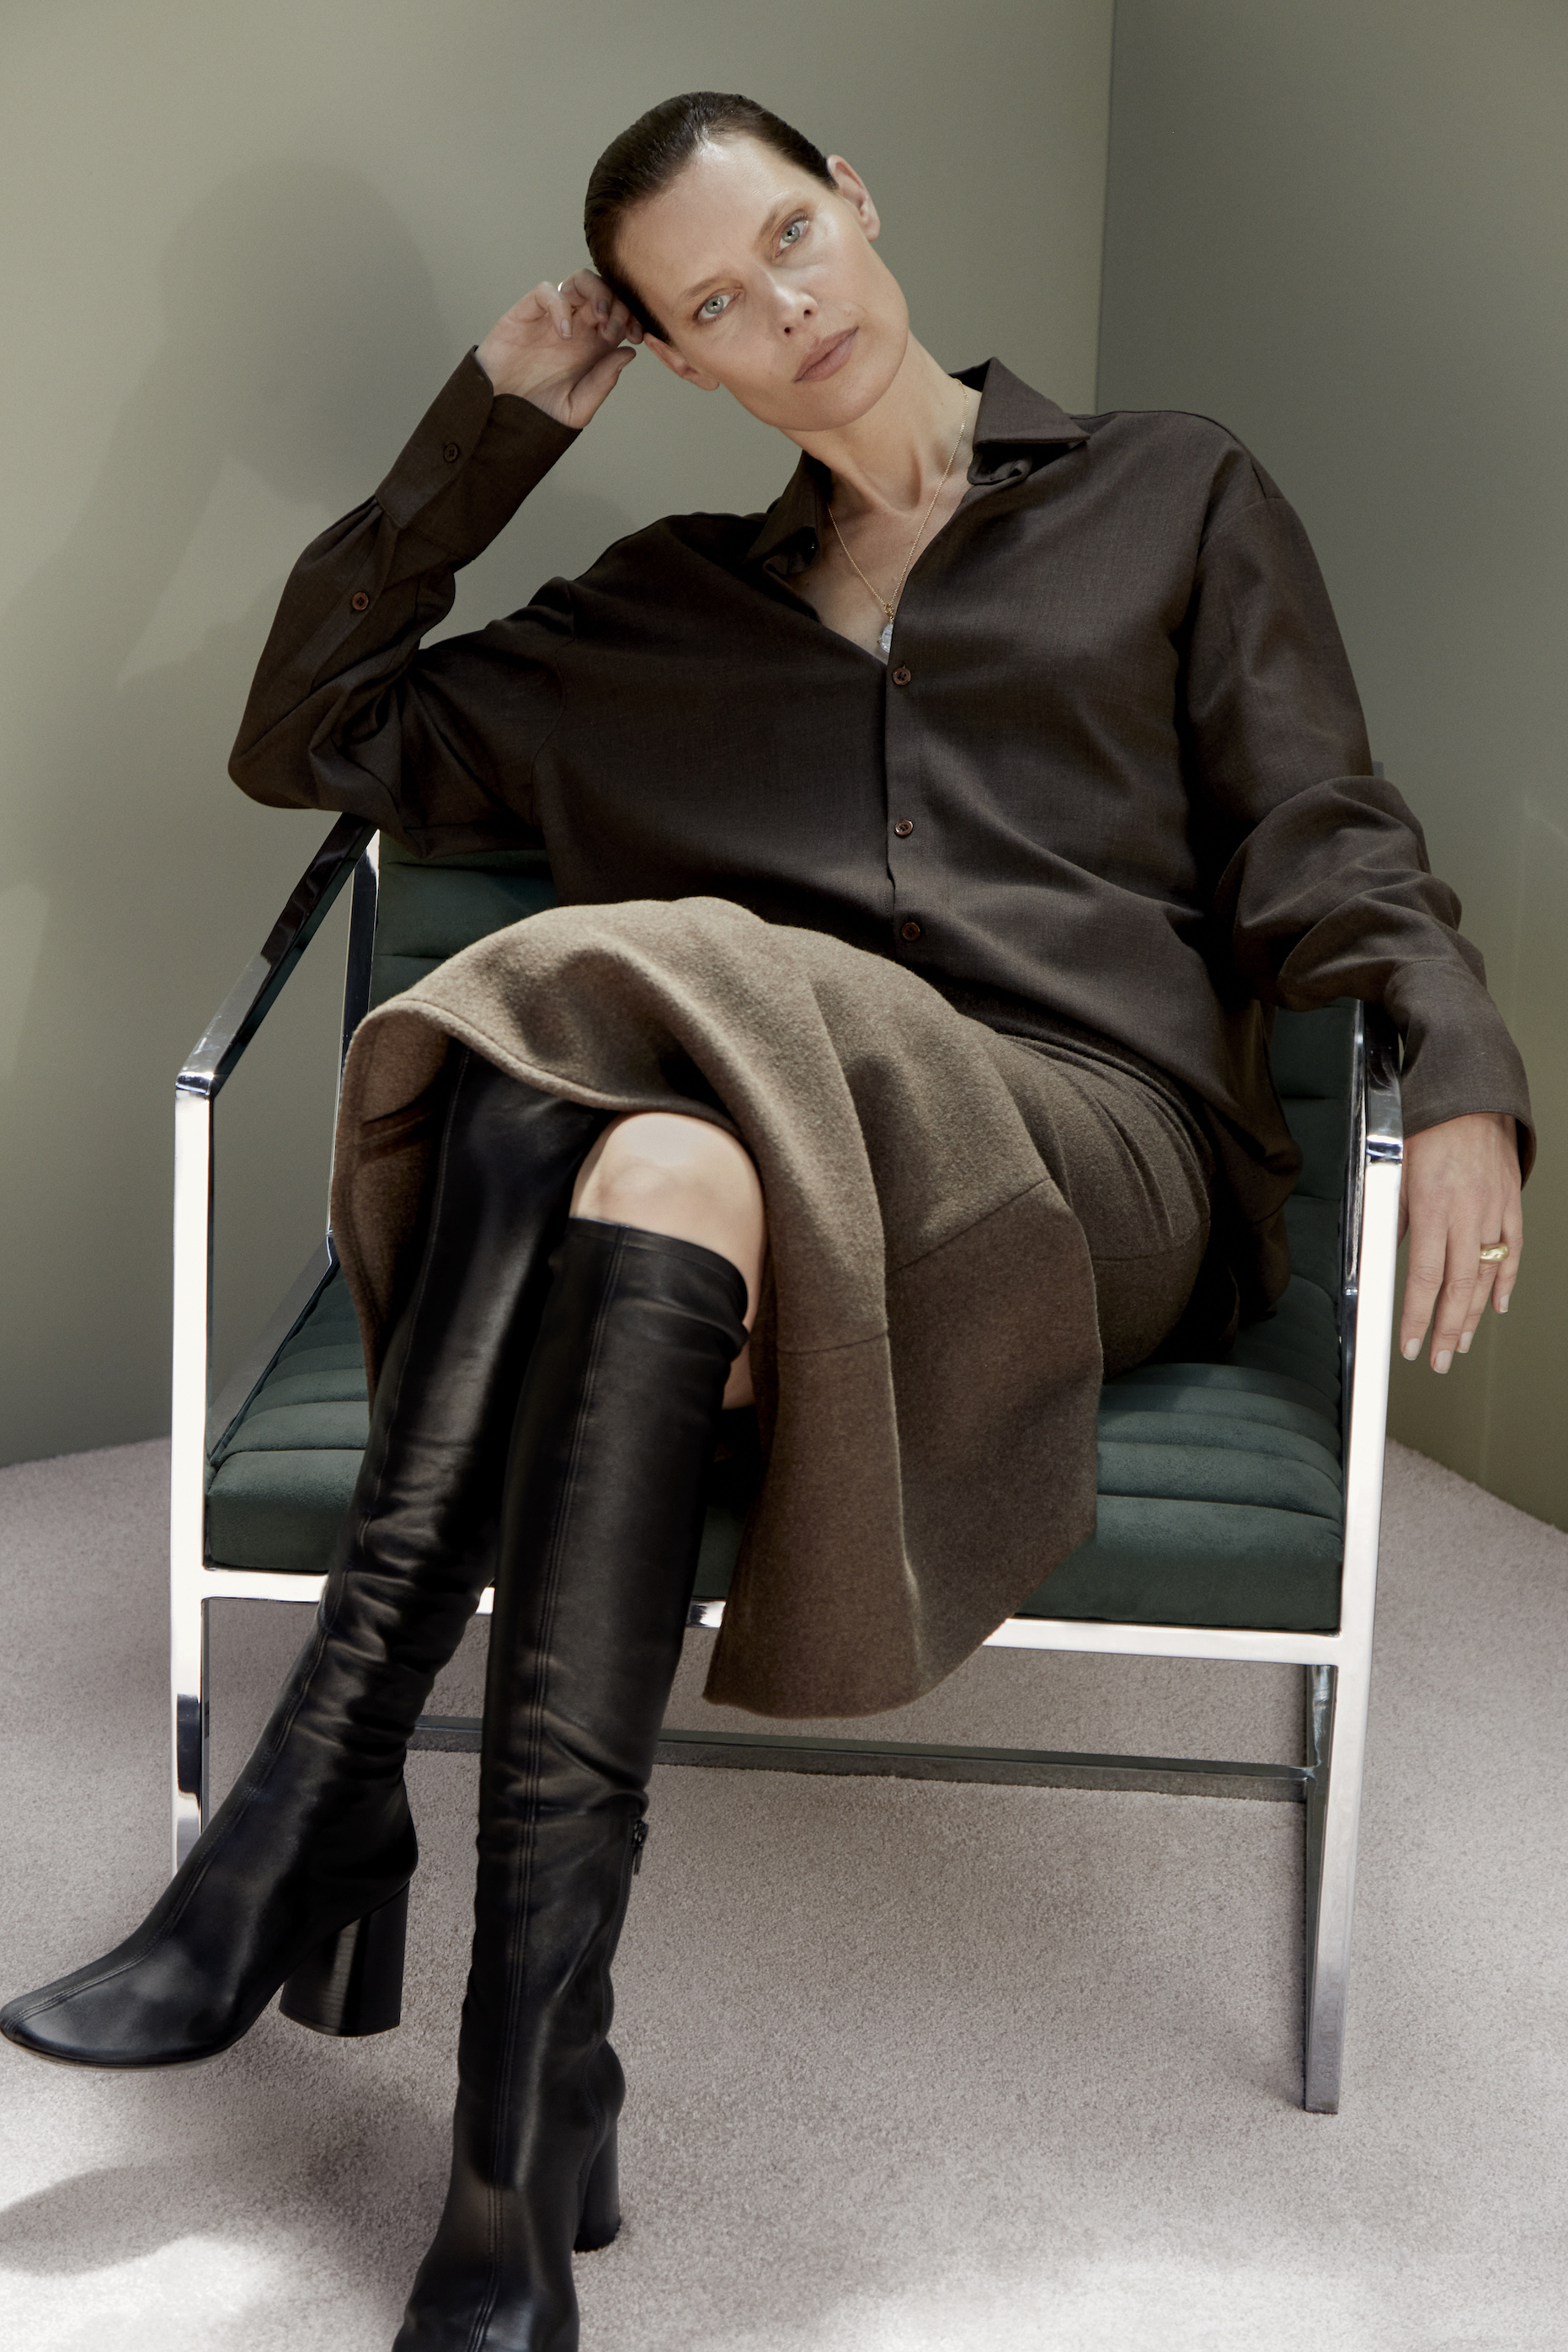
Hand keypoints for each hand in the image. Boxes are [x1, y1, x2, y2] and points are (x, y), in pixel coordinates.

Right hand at [475, 270, 642, 428]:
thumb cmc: (537, 413)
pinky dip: (560, 304)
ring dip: (597, 292)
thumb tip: (629, 353)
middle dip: (619, 304)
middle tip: (615, 330)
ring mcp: (552, 318)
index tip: (637, 337)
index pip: (621, 316)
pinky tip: (565, 334)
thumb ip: (603, 382)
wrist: (499, 417)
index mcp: (593, 346)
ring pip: (580, 281)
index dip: (633, 319)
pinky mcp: (526, 313)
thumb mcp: (578, 408)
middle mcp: (576, 327)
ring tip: (601, 319)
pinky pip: (547, 291)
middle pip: (605, 292)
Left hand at [1398, 1111, 1521, 1370]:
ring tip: (1462, 1345)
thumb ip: (1393, 1218)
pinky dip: (1506, 1281)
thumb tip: (1383, 1255)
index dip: (1419, 1317)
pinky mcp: (1511, 1203)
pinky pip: (1512, 1250)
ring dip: (1474, 1316)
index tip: (1411, 1344)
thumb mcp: (1395, 1171)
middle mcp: (1467, 1214)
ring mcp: (1493, 1211)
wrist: (1470, 1095)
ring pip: (1486, 1276)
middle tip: (1440, 1361)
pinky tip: (1498, 1305)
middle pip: (1459, 1288)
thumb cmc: (1428, 1126)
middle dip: (1448, 1331)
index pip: (1425, 1278)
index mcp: (1433, 1207)